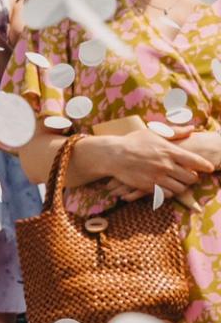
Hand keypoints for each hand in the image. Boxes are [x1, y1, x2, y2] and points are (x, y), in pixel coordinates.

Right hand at [98, 126, 212, 198]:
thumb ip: (175, 131)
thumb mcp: (154, 132)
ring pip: (180, 188)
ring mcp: (157, 177)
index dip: (205, 166)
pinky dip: (170, 192)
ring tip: (179, 181)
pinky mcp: (149, 187)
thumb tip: (192, 128)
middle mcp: (165, 165)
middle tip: (190, 175)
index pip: (194, 161)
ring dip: (182, 186)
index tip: (209, 168)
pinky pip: (167, 194)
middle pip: (190, 177)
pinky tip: (167, 186)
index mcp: (169, 151)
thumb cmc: (134, 142)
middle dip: (193, 177)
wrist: (114, 155)